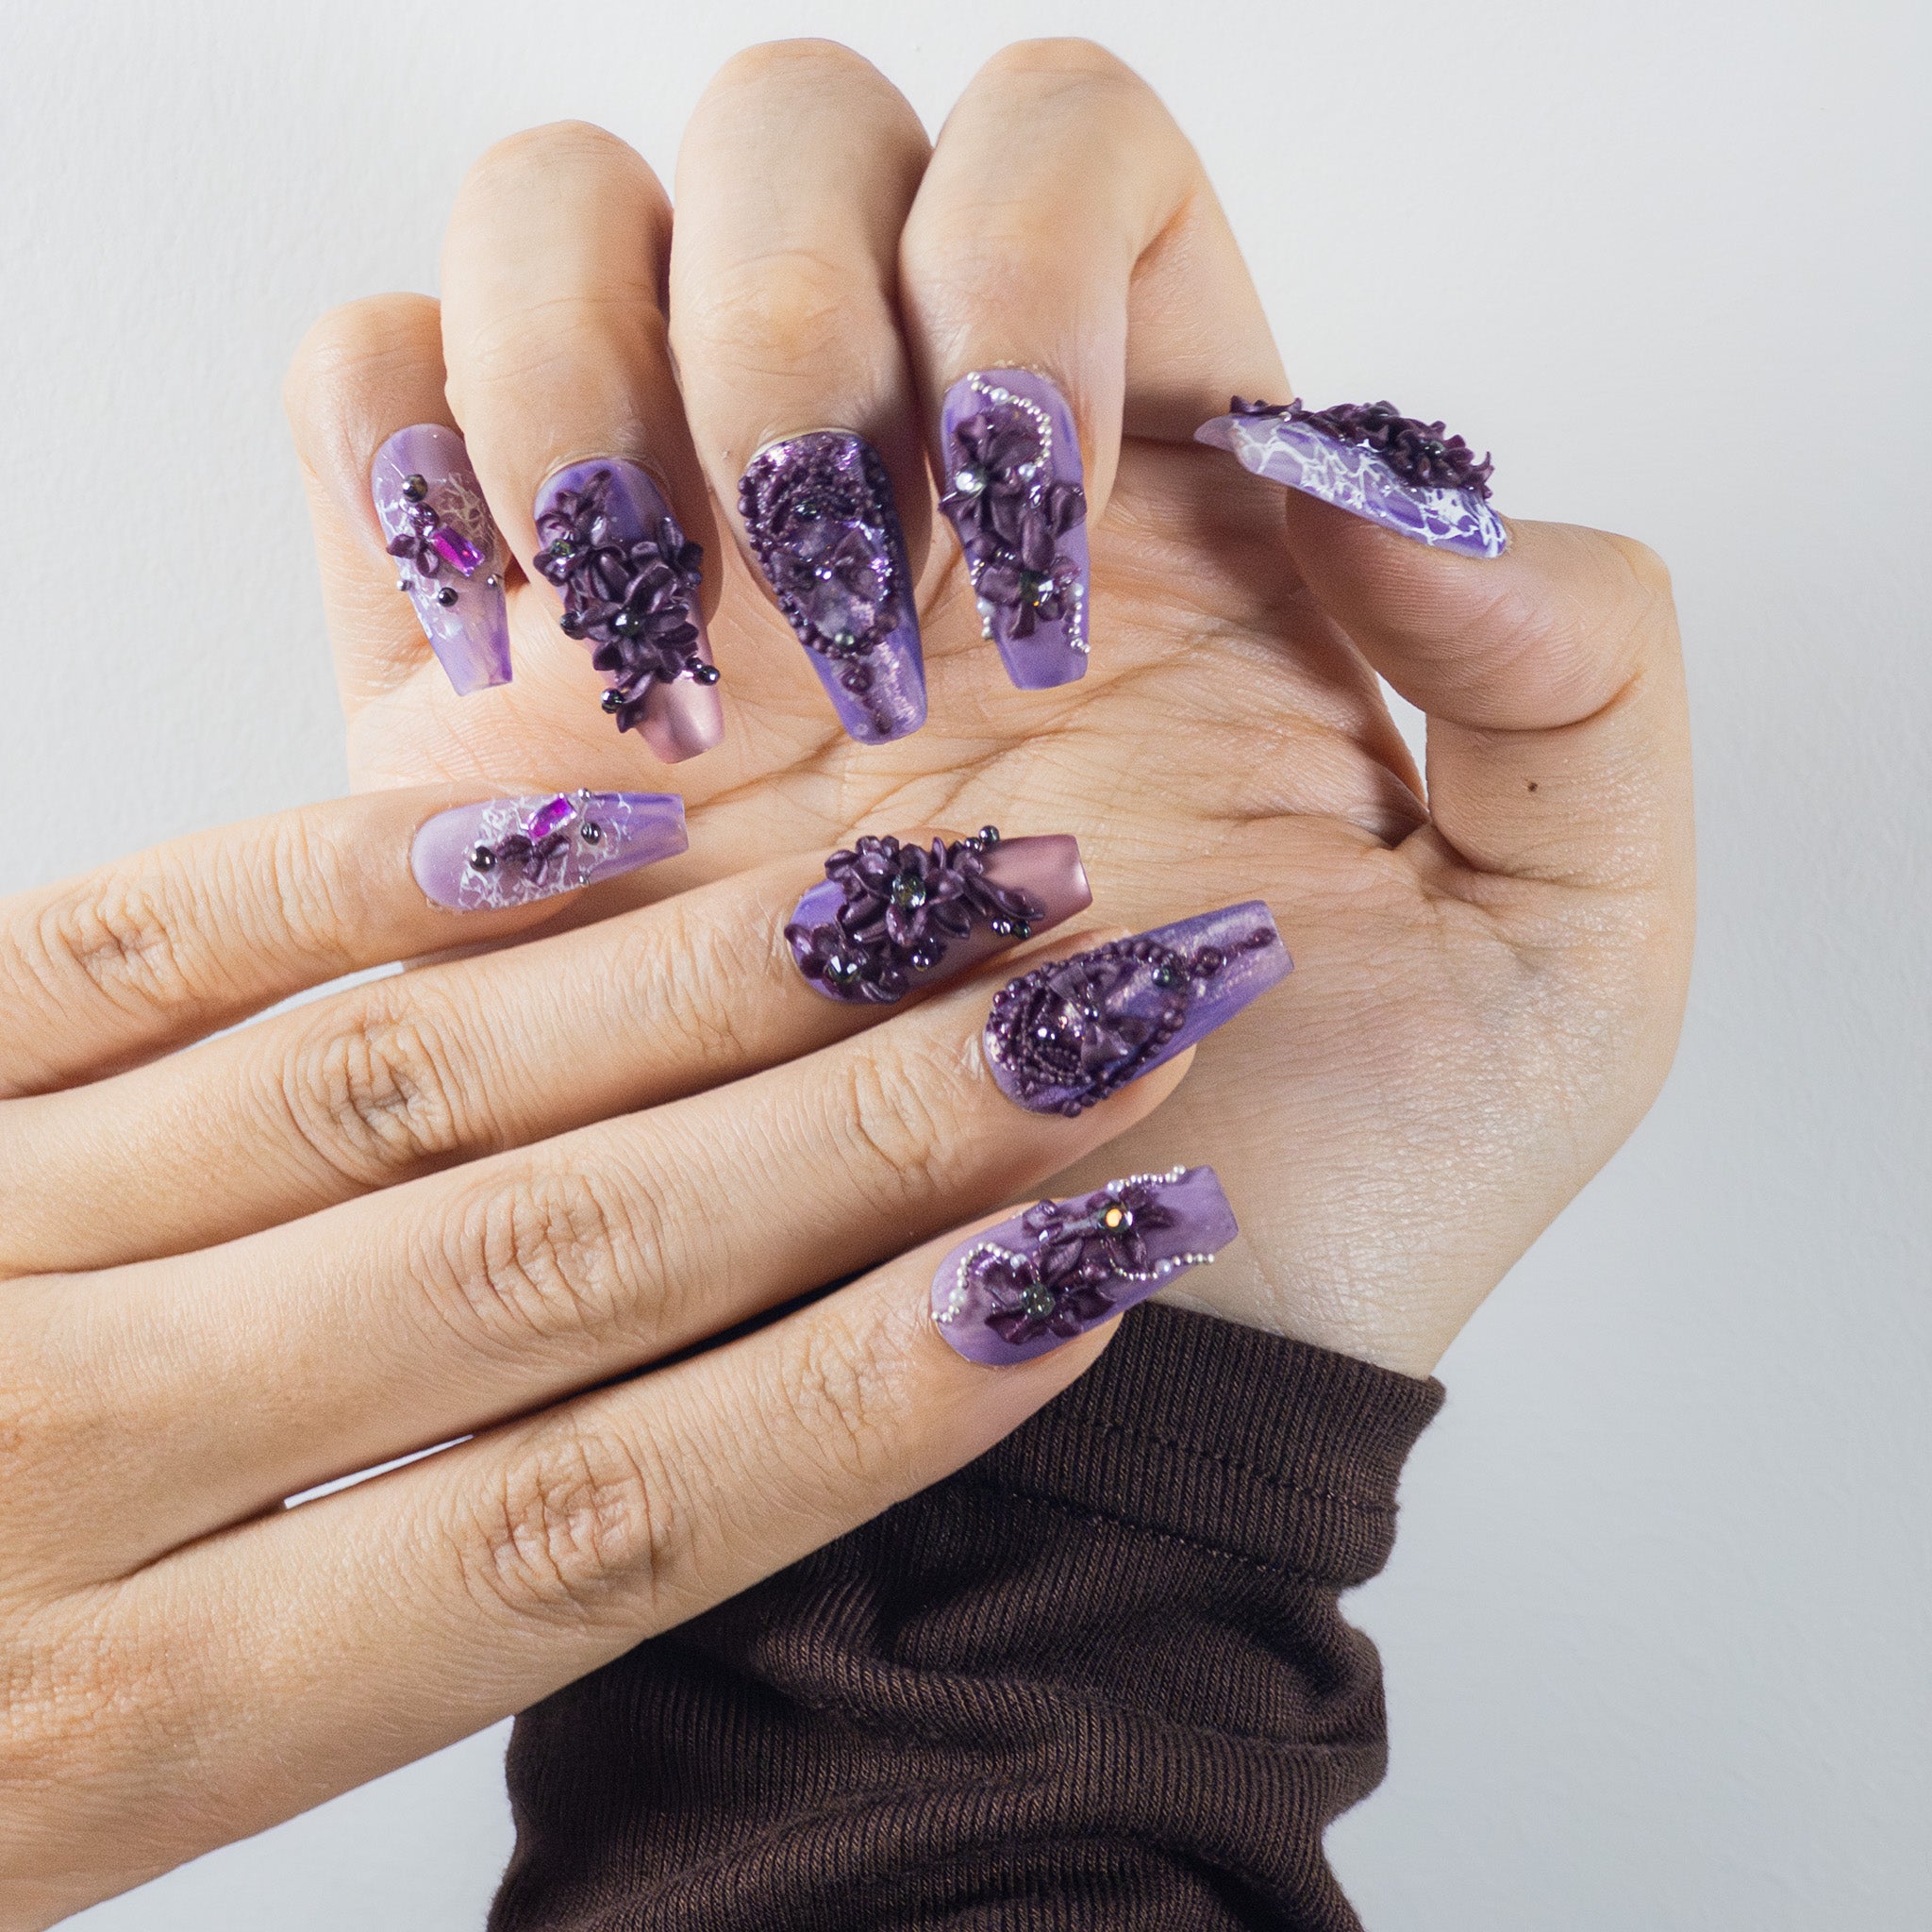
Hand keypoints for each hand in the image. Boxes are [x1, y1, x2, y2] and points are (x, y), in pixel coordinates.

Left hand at [0, 791, 1193, 1920]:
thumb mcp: (67, 1820)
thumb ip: (338, 1638)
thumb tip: (671, 1448)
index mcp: (88, 1752)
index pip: (589, 1530)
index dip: (875, 1394)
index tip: (1098, 1257)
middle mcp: (23, 1476)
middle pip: (553, 1273)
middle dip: (875, 1137)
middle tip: (1107, 1012)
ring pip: (401, 1090)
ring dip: (705, 987)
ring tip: (938, 897)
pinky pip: (136, 942)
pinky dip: (377, 885)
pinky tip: (594, 835)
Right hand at [285, 38, 1691, 1377]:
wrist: (1084, 1403)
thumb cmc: (1316, 1201)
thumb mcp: (1558, 950)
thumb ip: (1574, 662)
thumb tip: (1357, 459)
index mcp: (1154, 504)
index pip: (1061, 150)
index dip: (1024, 263)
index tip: (1034, 556)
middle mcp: (913, 499)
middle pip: (789, 132)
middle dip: (787, 335)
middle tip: (842, 637)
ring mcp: (692, 575)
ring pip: (560, 221)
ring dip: (579, 379)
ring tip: (657, 678)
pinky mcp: (494, 688)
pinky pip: (368, 386)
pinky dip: (401, 443)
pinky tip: (499, 656)